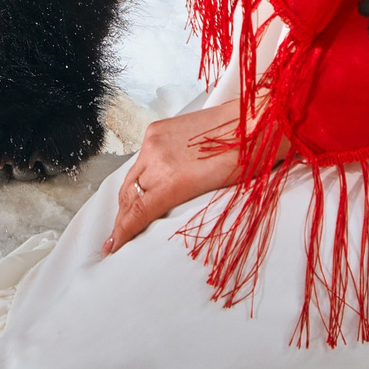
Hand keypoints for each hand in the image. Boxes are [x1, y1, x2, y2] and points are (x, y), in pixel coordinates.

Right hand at [103, 99, 245, 254]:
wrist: (255, 122)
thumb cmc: (245, 161)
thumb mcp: (212, 195)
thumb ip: (180, 205)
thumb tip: (162, 216)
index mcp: (173, 180)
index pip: (137, 211)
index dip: (122, 232)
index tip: (112, 246)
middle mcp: (158, 159)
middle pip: (128, 195)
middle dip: (122, 217)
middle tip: (118, 234)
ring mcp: (155, 141)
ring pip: (130, 175)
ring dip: (129, 195)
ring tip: (128, 212)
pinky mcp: (157, 128)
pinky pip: (141, 157)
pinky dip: (140, 172)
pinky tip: (144, 183)